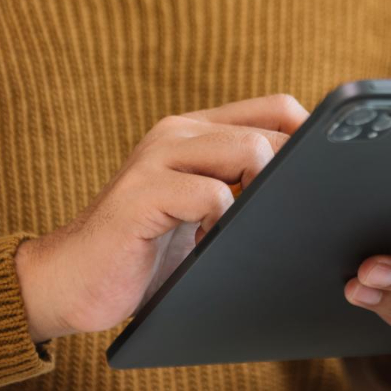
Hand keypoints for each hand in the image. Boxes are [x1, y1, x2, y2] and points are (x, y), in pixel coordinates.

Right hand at [14, 94, 307, 342]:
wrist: (70, 281)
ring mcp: (157, 158)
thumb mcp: (201, 213)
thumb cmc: (143, 253)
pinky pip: (213, 196)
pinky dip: (223, 226)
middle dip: (294, 178)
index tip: (320, 186)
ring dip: (261, 200)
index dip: (311, 142)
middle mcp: (176, 132)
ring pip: (250, 153)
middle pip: (272, 130)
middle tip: (280, 222)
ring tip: (239, 234)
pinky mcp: (142, 194)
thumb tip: (312, 191)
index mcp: (194, 131)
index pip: (276, 109)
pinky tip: (206, 247)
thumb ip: (239, 189)